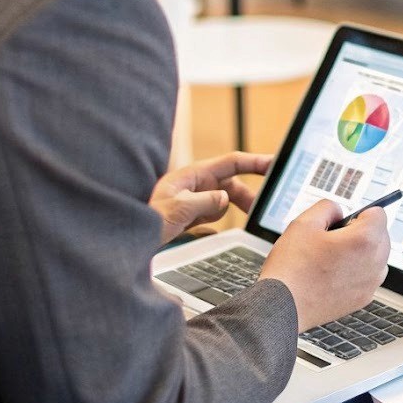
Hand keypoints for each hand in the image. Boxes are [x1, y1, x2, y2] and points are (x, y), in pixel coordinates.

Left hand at [149, 152, 272, 243]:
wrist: (125, 240)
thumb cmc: (145, 219)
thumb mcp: (178, 210)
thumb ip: (205, 201)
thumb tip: (225, 198)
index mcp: (194, 175)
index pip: (233, 162)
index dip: (256, 162)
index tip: (277, 164)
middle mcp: (195, 185)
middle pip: (232, 186)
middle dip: (245, 199)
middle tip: (259, 213)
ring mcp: (193, 201)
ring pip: (222, 205)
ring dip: (220, 216)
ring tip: (203, 225)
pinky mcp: (189, 217)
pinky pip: (210, 220)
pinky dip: (213, 228)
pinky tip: (209, 237)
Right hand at [260, 199, 390, 330]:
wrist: (282, 306)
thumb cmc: (292, 268)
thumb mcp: (305, 222)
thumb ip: (329, 207)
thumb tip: (339, 212)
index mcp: (365, 240)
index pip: (379, 213)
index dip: (359, 213)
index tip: (345, 221)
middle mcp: (375, 262)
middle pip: (381, 235)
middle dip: (362, 232)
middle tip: (333, 240)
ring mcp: (371, 283)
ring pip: (376, 257)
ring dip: (361, 253)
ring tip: (332, 258)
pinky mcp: (363, 298)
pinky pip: (368, 277)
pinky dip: (356, 272)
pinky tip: (332, 275)